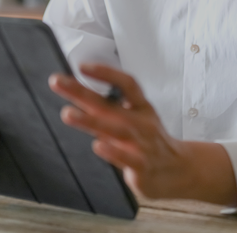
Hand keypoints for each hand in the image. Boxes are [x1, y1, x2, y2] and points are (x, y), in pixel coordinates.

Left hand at [49, 64, 192, 199]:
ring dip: (90, 121)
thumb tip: (78, 94)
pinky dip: (112, 152)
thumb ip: (110, 109)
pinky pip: (127, 158)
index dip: (106, 73)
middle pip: (109, 104)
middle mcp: (142, 122)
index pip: (127, 83)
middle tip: (57, 81)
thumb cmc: (151, 141)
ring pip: (115, 130)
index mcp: (142, 107)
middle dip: (81, 92)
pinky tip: (98, 146)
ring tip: (67, 113)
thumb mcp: (138, 118)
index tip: (82, 66)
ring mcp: (142, 144)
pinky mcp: (142, 166)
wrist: (179, 169)